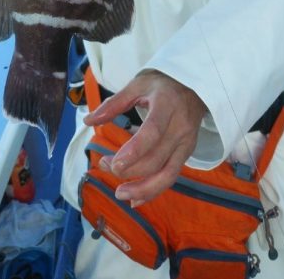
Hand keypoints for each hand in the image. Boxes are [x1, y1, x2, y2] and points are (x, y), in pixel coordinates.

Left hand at [83, 70, 206, 204]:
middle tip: (104, 165)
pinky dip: (154, 191)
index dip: (134, 151)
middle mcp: (180, 127)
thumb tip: (88, 121)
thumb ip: (113, 103)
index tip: (114, 164)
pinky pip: (172, 176)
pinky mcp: (187, 153)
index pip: (153, 132)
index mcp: (167, 105)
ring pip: (167, 174)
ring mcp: (186, 143)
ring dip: (142, 188)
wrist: (195, 87)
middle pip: (156, 158)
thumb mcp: (137, 85)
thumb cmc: (163, 85)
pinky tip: (136, 198)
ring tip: (120, 194)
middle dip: (129, 170)